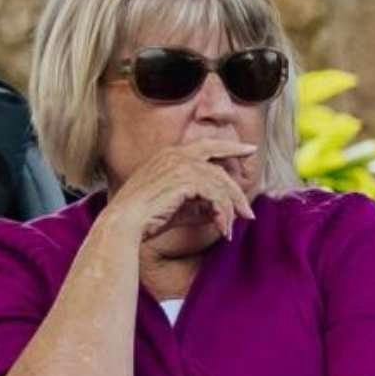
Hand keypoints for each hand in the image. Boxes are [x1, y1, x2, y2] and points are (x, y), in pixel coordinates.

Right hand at [114, 147, 256, 260]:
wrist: (125, 223)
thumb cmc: (146, 218)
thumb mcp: (179, 208)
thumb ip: (200, 205)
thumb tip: (221, 211)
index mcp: (170, 155)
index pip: (207, 146)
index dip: (230, 147)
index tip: (250, 149)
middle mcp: (176, 155)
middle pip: (220, 165)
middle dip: (236, 189)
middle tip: (248, 212)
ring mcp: (180, 164)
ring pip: (221, 183)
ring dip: (229, 210)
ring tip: (229, 229)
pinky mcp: (185, 179)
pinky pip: (217, 195)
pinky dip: (223, 214)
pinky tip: (222, 230)